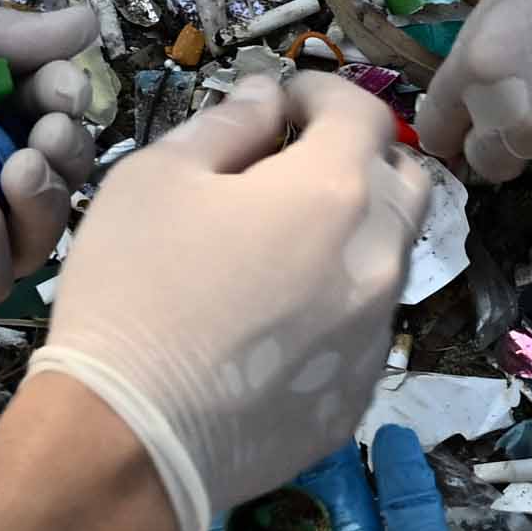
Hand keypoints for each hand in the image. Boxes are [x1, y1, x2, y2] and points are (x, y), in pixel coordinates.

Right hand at [26, 67, 424, 521]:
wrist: (128, 438)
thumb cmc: (132, 291)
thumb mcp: (156, 177)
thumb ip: (228, 124)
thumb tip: (268, 98)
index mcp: (333, 191)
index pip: (365, 112)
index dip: (324, 92)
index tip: (287, 99)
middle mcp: (376, 259)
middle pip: (403, 183)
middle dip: (359, 158)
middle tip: (300, 165)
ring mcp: (375, 334)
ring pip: (389, 259)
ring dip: (353, 234)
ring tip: (282, 248)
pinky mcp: (357, 394)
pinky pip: (364, 328)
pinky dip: (336, 305)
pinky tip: (276, 323)